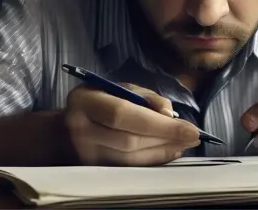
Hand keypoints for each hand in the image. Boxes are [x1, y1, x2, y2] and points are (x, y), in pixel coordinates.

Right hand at [65, 83, 200, 165]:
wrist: (64, 130)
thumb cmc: (100, 102)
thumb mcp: (121, 88)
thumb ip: (148, 98)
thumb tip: (169, 115)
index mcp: (86, 102)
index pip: (124, 115)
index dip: (159, 124)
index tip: (190, 128)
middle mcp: (81, 130)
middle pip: (129, 140)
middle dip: (166, 139)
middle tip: (193, 137)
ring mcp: (85, 154)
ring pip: (130, 159)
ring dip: (162, 152)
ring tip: (184, 144)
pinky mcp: (93, 170)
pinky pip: (129, 168)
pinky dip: (152, 161)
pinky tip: (169, 152)